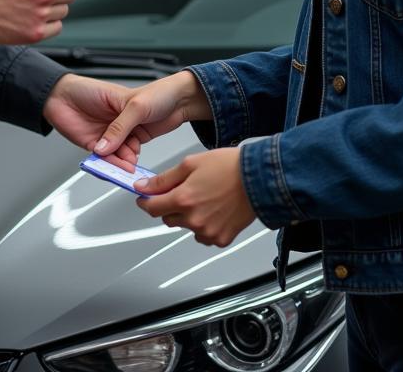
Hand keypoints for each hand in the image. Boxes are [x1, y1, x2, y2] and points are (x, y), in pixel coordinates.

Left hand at [42, 74, 139, 168]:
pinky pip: (100, 157)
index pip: (137, 134)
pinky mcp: (91, 142)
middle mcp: (117, 125)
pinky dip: (105, 164)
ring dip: (118, 164)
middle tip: (130, 167)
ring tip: (121, 171)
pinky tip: (109, 168)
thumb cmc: (87, 88)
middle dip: (129, 158)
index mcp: (127, 113)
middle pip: (127, 147)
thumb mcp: (118, 99)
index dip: (137, 145)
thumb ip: (121, 125)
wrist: (59, 93)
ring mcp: (104, 134)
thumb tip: (119, 147)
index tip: (137, 155)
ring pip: (115, 153)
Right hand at [92, 70, 211, 159]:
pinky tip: (132, 162)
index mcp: (112, 106)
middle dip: (109, 155)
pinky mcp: (139, 136)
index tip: (100, 160)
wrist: (184, 97)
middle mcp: (117, 118)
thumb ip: (119, 128)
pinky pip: (129, 150)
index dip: (98, 145)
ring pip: (117, 148)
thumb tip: (102, 147)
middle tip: (115, 166)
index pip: (99, 130)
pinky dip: (129, 158)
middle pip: (106, 141)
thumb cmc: (161, 92)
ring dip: (120, 158)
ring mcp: (129, 128)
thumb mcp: (136, 108)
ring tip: (126, 165)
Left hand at [135, 149, 255, 246]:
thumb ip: (164, 179)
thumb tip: (143, 187)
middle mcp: (194, 219)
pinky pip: (203, 236)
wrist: (259, 179)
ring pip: (186, 226)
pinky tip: (214, 209)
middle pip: (168, 218)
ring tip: (205, 197)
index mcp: (184, 199)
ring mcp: (207, 232)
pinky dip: (204, 225)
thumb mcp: (191, 164)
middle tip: (185, 190)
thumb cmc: (229, 167)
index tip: (145, 197)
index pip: (152, 208)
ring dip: (188, 215)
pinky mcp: (221, 239)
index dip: (145, 201)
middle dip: (170, 205)